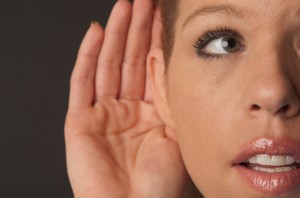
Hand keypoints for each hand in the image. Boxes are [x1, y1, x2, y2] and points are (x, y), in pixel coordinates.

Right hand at [65, 0, 186, 196]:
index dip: (155, 40)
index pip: (151, 66)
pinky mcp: (79, 120)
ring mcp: (101, 113)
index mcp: (148, 112)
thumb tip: (165, 60)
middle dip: (135, 29)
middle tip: (142, 0)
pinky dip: (86, 57)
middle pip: (129, 60)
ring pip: (107, 64)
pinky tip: (96, 33)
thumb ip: (168, 96)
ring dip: (115, 35)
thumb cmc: (158, 183)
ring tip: (123, 7)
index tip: (161, 13)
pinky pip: (82, 83)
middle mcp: (125, 108)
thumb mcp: (174, 130)